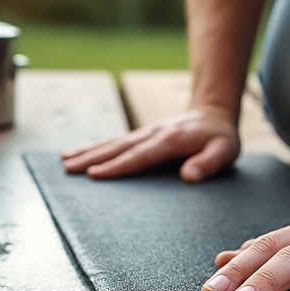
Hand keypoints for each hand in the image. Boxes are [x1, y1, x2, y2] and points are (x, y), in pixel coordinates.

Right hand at [62, 108, 239, 182]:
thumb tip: (188, 177)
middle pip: (118, 148)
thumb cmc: (220, 138)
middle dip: (92, 158)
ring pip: (112, 143)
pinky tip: (77, 154)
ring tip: (64, 161)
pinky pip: (114, 142)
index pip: (140, 156)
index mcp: (170, 141)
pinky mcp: (140, 136)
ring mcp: (144, 133)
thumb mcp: (225, 151)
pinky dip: (94, 148)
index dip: (117, 166)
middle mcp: (152, 134)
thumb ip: (208, 163)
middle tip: (68, 168)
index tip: (95, 174)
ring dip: (88, 152)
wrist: (213, 113)